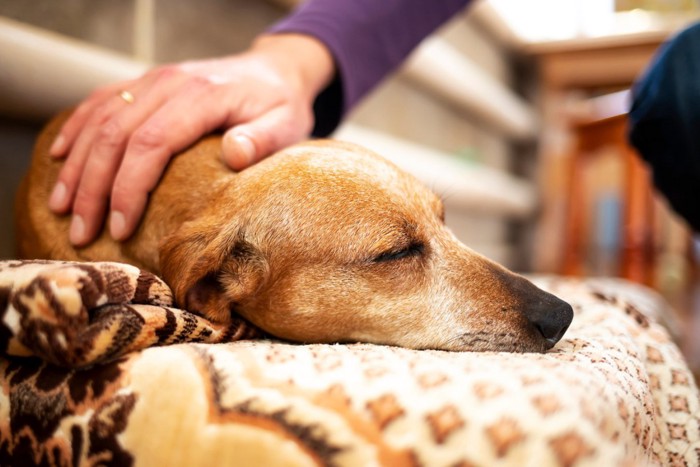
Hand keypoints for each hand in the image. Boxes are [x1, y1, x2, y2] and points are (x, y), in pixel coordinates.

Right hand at [48, 34, 333, 245]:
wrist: (273, 71)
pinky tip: (59, 157)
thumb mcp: (287, 124)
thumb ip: (263, 139)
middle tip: (82, 232)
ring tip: (61, 207)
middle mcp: (170, 83)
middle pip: (115, 136)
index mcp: (203, 96)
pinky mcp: (145, 83)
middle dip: (93, 188)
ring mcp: (153, 80)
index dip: (129, 188)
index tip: (119, 227)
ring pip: (99, 120)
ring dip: (76, 165)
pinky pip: (100, 102)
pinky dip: (76, 130)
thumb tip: (234, 154)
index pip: (151, 143)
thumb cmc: (281, 106)